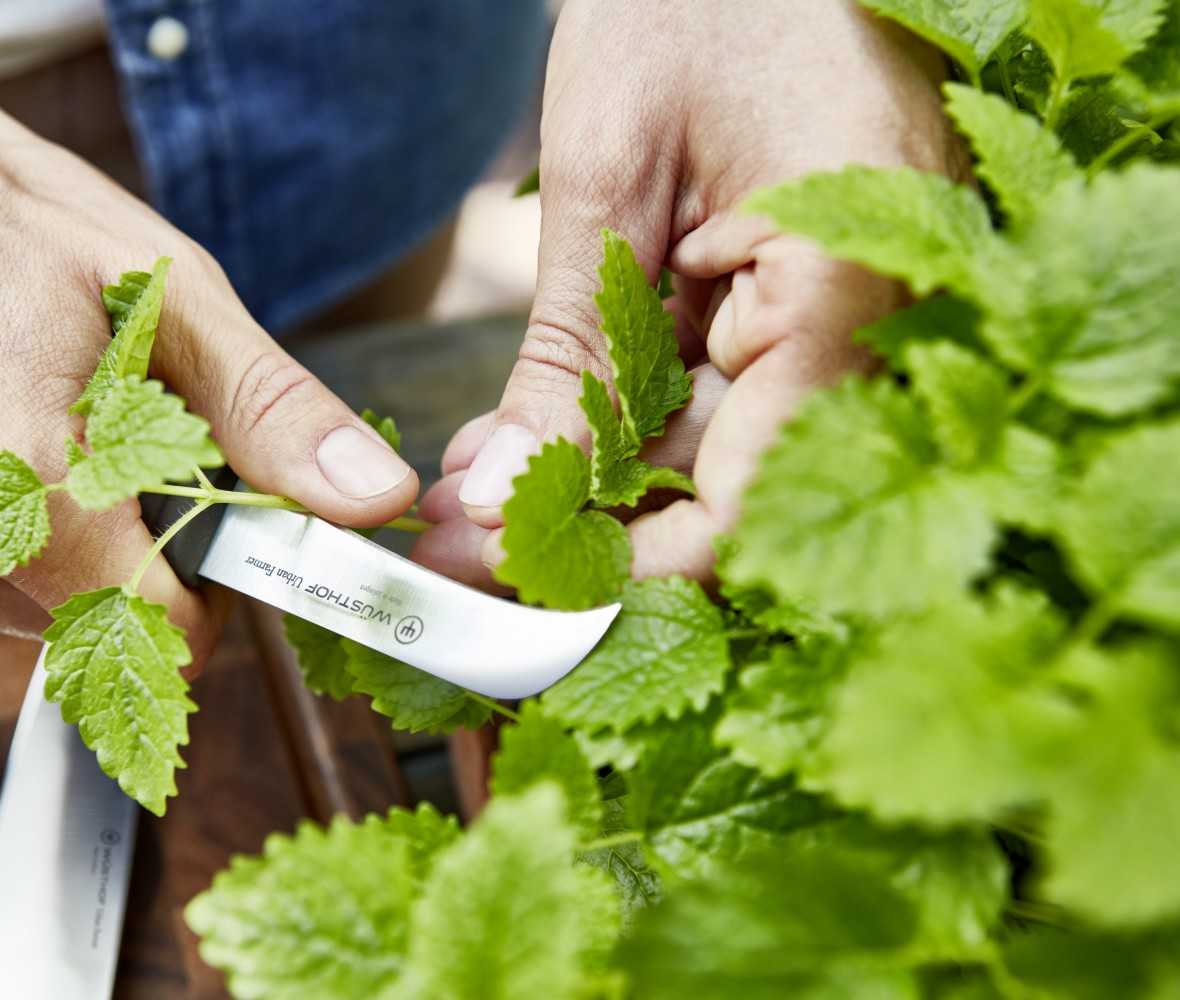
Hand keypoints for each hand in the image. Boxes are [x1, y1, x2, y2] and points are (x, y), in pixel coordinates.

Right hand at [0, 3, 415, 658]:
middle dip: (136, 562)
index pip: (162, 638)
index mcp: (20, 480)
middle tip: (121, 448)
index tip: (211, 525)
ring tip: (43, 432)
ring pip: (29, 616)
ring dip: (65, 553)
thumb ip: (273, 419)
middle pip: (98, 631)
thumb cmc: (8, 222)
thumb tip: (376, 502)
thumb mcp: (171, 300)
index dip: (211, 595)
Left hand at [414, 0, 965, 586]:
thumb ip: (571, 353)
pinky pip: (706, 402)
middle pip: (728, 497)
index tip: (519, 602)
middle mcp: (866, 321)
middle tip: (458, 555)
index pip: (756, 504)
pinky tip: (514, 444)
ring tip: (461, 495)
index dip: (635, 575)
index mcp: (847, 284)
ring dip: (582, 488)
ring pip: (708, 460)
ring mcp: (834, 317)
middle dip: (585, 537)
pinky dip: (611, 428)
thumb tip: (506, 503)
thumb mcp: (609, 176)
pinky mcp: (789, 307)